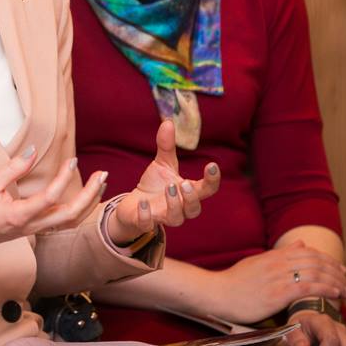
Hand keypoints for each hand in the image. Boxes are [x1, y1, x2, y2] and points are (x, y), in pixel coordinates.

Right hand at [0, 145, 107, 265]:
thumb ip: (12, 169)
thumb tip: (33, 151)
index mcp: (18, 216)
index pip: (50, 197)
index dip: (63, 178)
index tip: (72, 160)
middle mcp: (31, 226)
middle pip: (70, 215)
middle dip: (89, 194)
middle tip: (102, 174)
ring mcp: (35, 230)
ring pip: (71, 221)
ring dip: (88, 203)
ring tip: (100, 183)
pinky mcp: (36, 229)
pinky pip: (64, 222)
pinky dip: (79, 209)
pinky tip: (85, 195)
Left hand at [107, 120, 220, 243]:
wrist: (133, 205)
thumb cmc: (154, 185)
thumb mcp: (162, 164)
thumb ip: (166, 146)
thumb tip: (168, 121)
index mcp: (187, 192)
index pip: (207, 190)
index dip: (212, 180)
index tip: (212, 165)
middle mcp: (180, 207)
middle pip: (194, 209)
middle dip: (191, 198)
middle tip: (184, 184)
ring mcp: (163, 217)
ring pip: (176, 218)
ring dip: (174, 205)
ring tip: (169, 189)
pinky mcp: (145, 222)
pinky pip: (149, 224)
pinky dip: (147, 216)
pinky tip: (143, 204)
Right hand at [207, 242, 345, 323]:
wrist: (217, 294)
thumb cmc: (234, 283)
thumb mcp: (257, 263)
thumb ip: (280, 255)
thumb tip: (301, 244)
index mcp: (273, 256)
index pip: (308, 253)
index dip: (327, 260)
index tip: (340, 269)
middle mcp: (278, 263)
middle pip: (315, 262)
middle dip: (335, 271)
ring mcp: (278, 277)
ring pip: (315, 274)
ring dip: (335, 281)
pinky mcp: (278, 293)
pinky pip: (308, 288)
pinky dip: (325, 289)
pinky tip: (335, 294)